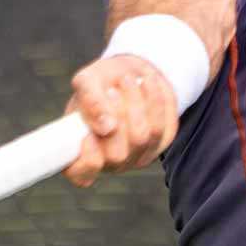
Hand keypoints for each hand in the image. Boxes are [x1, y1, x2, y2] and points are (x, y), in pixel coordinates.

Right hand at [62, 54, 178, 187]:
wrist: (129, 72)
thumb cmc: (101, 81)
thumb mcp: (87, 81)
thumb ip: (90, 101)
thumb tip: (106, 127)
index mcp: (82, 154)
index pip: (81, 174)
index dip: (86, 158)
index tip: (87, 133)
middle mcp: (110, 162)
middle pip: (117, 155)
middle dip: (115, 118)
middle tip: (111, 90)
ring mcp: (137, 156)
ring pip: (141, 138)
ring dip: (135, 104)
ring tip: (127, 80)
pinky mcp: (161, 143)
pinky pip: (163, 126)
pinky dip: (155, 100)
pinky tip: (147, 82)